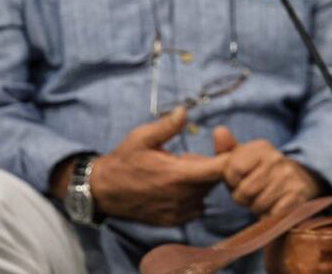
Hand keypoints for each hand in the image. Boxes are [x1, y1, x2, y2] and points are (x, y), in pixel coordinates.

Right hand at [89, 107, 228, 225]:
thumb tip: (184, 110)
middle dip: (208, 166)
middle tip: (185, 158)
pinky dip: (193, 195)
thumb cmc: (124, 160)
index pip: (220, 169)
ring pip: (206, 193)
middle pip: (216, 180)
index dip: (227, 156)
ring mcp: (180, 211)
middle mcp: (183, 196)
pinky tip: (175, 187)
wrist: (104, 192)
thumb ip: (167, 126)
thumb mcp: (142, 137)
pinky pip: (197, 206)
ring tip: (178, 173)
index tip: (219, 146)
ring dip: (200, 181)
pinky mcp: (175, 221)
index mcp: (178, 175)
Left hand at [212, 128, 323, 217]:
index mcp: (260, 147)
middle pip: (244, 191)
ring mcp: (289, 177)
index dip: (231, 182)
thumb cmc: (259, 173)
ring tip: (263, 199)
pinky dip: (270, 216)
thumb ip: (226, 149)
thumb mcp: (241, 159)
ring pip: (258, 205)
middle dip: (243, 198)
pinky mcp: (298, 195)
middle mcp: (277, 158)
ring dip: (257, 208)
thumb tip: (219, 130)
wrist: (295, 181)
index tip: (239, 180)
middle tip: (252, 193)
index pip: (232, 170)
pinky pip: (273, 214)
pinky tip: (274, 207)